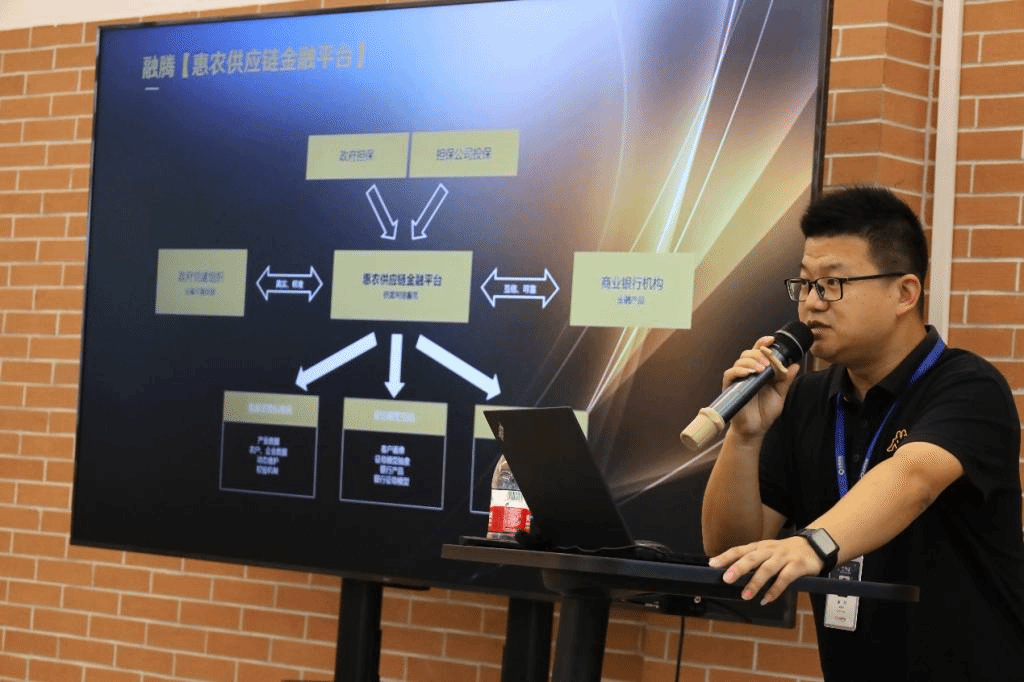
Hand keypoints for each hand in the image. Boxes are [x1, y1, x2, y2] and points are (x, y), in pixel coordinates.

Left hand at [708, 536, 823, 604]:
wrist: (814, 546)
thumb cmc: (785, 552)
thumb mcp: (767, 552)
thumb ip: (751, 560)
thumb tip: (729, 571)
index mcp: (759, 547)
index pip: (739, 550)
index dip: (726, 557)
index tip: (712, 564)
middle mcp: (769, 550)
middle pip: (752, 558)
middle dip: (738, 568)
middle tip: (726, 579)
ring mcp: (783, 557)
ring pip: (767, 569)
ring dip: (755, 583)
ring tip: (745, 596)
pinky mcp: (797, 566)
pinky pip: (785, 578)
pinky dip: (775, 590)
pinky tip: (766, 599)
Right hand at [723, 336, 798, 436]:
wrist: (755, 429)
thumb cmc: (765, 412)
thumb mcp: (780, 394)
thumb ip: (786, 380)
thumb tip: (795, 365)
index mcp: (759, 371)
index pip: (759, 352)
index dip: (763, 343)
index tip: (772, 340)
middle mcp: (747, 372)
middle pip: (749, 353)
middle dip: (759, 354)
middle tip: (768, 363)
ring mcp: (738, 379)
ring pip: (740, 361)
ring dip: (751, 361)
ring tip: (761, 369)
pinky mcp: (730, 387)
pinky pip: (730, 373)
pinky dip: (739, 370)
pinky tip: (749, 373)